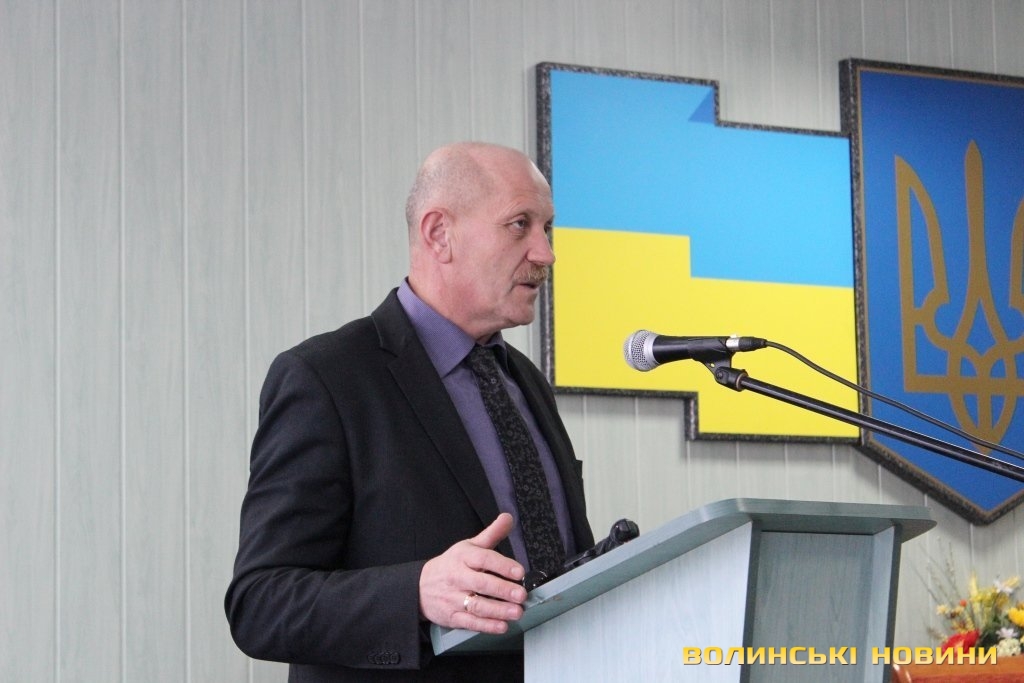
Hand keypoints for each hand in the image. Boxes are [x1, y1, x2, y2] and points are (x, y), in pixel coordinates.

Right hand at [419, 513, 526, 633]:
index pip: (483, 559)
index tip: (519, 571)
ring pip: (477, 606)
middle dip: (503, 590)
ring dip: (498, 610)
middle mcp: (458, 577)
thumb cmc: (450, 565)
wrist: (420, 587)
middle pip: (481, 584)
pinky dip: (487, 626)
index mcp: (463, 557)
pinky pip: (470, 622)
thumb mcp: (468, 546)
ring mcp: (454, 599)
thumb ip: (491, 534)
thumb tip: (508, 518)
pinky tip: (502, 626)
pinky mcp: (452, 617)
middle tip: (521, 594)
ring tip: (517, 612)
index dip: (502, 565)